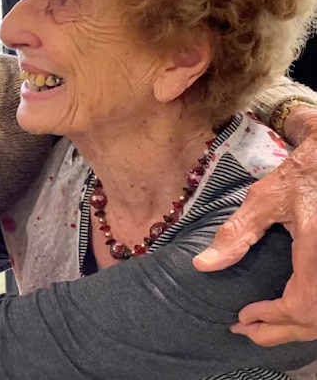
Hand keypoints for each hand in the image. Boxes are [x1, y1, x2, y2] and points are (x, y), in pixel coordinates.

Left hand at [193, 105, 316, 345]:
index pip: (303, 304)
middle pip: (315, 318)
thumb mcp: (264, 199)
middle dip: (280, 331)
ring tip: (262, 328)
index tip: (241, 317)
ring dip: (296, 327)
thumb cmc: (301, 176)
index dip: (273, 318)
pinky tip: (289, 314)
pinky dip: (309, 314)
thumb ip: (236, 234)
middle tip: (245, 330)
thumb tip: (202, 265)